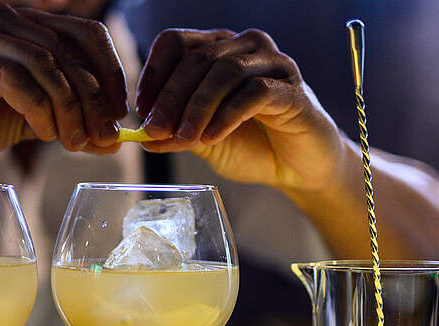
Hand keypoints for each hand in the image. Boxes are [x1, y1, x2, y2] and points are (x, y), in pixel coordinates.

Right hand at [0, 2, 127, 152]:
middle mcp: (6, 16)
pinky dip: (39, 110)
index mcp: (25, 22)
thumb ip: (67, 123)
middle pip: (71, 50)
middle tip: (101, 138)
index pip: (86, 34)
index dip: (110, 72)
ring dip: (68, 109)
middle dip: (94, 99)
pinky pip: (17, 81)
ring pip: (48, 65)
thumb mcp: (27, 120)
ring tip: (70, 142)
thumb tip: (114, 141)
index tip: (119, 114)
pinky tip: (41, 133)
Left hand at [134, 28, 347, 193]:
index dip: (154, 75)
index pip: (176, 43)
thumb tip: (141, 136)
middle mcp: (245, 47)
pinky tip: (213, 137)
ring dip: (197, 106)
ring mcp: (272, 64)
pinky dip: (227, 115)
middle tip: (154, 130)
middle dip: (170, 97)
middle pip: (197, 57)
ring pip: (225, 70)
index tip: (141, 111)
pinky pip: (255, 92)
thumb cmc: (249, 146)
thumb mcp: (202, 140)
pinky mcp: (292, 89)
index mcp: (217, 50)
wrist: (297, 169)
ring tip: (184, 138)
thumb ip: (175, 133)